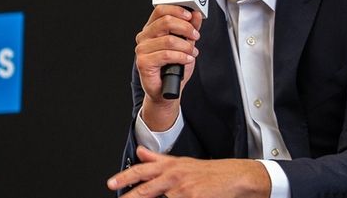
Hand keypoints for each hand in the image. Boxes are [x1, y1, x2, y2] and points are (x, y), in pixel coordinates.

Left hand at [107, 146, 270, 197]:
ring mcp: (183, 188)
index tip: (112, 183)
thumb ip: (158, 159)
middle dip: (130, 196)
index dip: (125, 177)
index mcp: (170, 166)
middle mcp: (174, 176)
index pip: (142, 170)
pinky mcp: (193, 197)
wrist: (235, 177)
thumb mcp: (182, 162)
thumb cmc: (210, 172)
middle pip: (146, 188)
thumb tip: (140, 152)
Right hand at [135, 5, 202, 129]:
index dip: (177, 10)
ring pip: (169, 40)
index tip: (190, 16)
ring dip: (186, 46)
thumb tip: (196, 14)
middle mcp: (144, 36)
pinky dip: (181, 56)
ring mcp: (142, 49)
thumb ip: (190, 28)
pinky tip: (186, 59)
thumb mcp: (186, 44)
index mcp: (152, 28)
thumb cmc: (174, 67)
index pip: (161, 10)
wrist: (166, 90)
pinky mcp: (143, 62)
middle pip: (166, 21)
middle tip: (195, 36)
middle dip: (186, 28)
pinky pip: (166, 54)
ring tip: (192, 53)